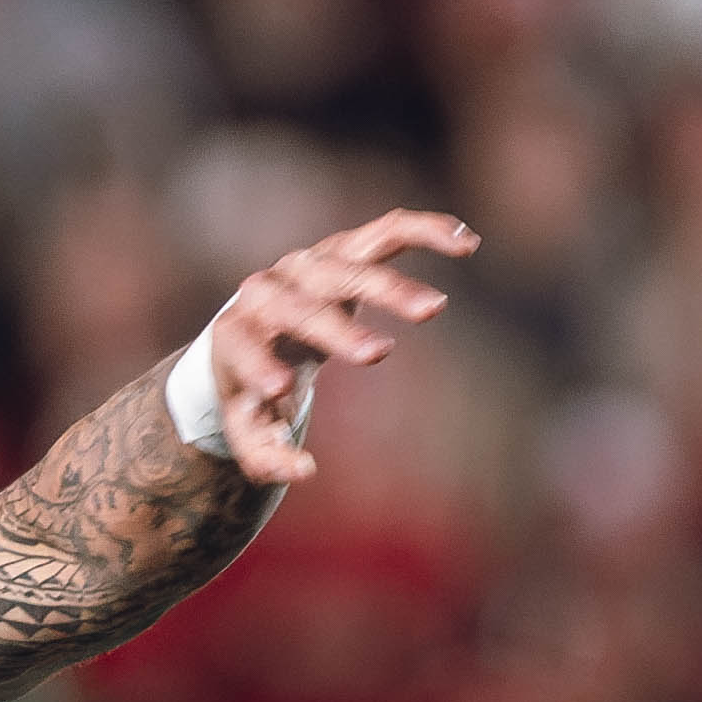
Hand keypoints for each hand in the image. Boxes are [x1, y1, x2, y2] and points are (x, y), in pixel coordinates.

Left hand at [191, 211, 476, 488]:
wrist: (253, 329)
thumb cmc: (251, 389)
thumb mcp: (247, 426)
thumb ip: (267, 456)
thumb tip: (306, 470)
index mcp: (235, 334)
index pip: (242, 345)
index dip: (258, 364)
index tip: (279, 388)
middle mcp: (267, 290)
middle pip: (300, 304)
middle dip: (336, 329)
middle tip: (378, 354)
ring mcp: (307, 264)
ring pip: (348, 266)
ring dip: (390, 287)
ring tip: (435, 309)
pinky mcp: (343, 248)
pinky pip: (386, 232)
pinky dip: (424, 230)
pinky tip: (466, 241)